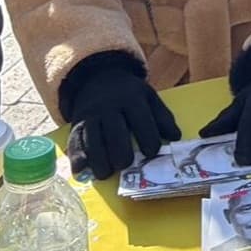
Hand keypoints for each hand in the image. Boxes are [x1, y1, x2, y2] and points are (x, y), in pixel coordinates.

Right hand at [66, 68, 180, 179]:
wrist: (99, 78)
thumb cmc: (129, 94)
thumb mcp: (148, 97)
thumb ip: (162, 117)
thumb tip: (176, 137)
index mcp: (131, 98)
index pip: (141, 120)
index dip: (148, 138)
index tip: (152, 153)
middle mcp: (109, 106)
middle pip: (115, 132)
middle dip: (121, 152)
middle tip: (126, 165)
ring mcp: (91, 115)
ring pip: (92, 139)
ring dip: (98, 159)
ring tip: (106, 173)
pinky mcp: (76, 124)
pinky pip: (74, 141)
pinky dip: (77, 157)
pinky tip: (82, 171)